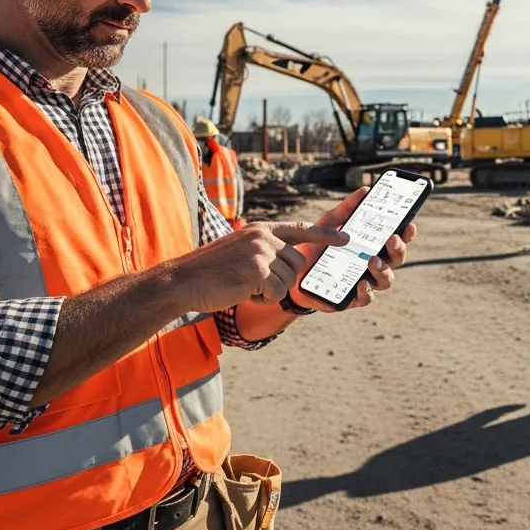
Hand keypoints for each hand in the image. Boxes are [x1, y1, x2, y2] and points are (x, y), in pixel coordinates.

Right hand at [173, 222, 349, 311]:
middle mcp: (263, 237)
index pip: (300, 229)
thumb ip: (264, 250)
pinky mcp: (257, 270)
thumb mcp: (239, 250)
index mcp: (260, 230)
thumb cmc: (209, 271)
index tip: (346, 238)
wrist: (183, 280)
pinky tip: (242, 293)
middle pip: (298, 263)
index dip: (326, 235)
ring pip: (288, 281)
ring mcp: (261, 252)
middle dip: (282, 279)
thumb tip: (292, 261)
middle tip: (253, 282)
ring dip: (269, 291)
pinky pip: (276, 293)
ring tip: (243, 286)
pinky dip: (261, 300)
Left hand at [291, 187, 419, 311]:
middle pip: (396, 258)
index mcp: (372, 245)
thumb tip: (365, 191)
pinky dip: (367, 291)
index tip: (409, 224)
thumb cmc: (316, 246)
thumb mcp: (329, 223)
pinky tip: (361, 283)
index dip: (406, 233)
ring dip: (384, 270)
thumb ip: (347, 209)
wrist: (293, 272)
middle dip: (398, 248)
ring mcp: (365, 281)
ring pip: (387, 279)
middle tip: (391, 239)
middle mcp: (374, 263)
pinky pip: (367, 297)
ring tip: (372, 260)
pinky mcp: (352, 298)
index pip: (396, 238)